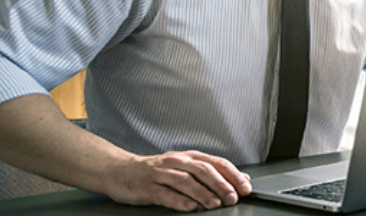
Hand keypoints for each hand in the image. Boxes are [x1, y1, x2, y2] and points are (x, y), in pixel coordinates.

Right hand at [105, 150, 251, 211]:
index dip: (233, 174)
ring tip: (215, 204)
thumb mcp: (185, 167)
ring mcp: (161, 173)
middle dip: (221, 184)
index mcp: (189, 157)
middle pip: (203, 170)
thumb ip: (211, 172)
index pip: (217, 163)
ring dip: (202, 193)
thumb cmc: (156, 171)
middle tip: (232, 197)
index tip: (246, 187)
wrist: (119, 170)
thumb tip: (241, 179)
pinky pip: (165, 193)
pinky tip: (190, 207)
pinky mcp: (147, 186)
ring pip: (186, 181)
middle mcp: (177, 162)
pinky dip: (179, 200)